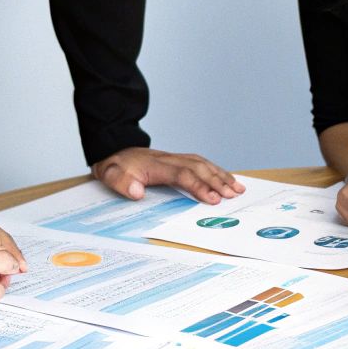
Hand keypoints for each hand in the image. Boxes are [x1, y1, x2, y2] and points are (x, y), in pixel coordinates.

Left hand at [92, 147, 244, 203]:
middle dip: (218, 182)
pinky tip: (227, 178)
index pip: (183, 174)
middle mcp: (170, 159)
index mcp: (157, 165)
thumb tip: (137, 192)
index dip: (199, 186)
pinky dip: (216, 170)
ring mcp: (175, 158)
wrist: (113, 150)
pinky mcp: (178, 160)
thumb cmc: (114, 166)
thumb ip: (121, 182)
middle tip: (233, 196)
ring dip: (221, 175)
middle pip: (199, 168)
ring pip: (203, 164)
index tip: (213, 199)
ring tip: (238, 188)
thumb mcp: (109, 174)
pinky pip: (201, 163)